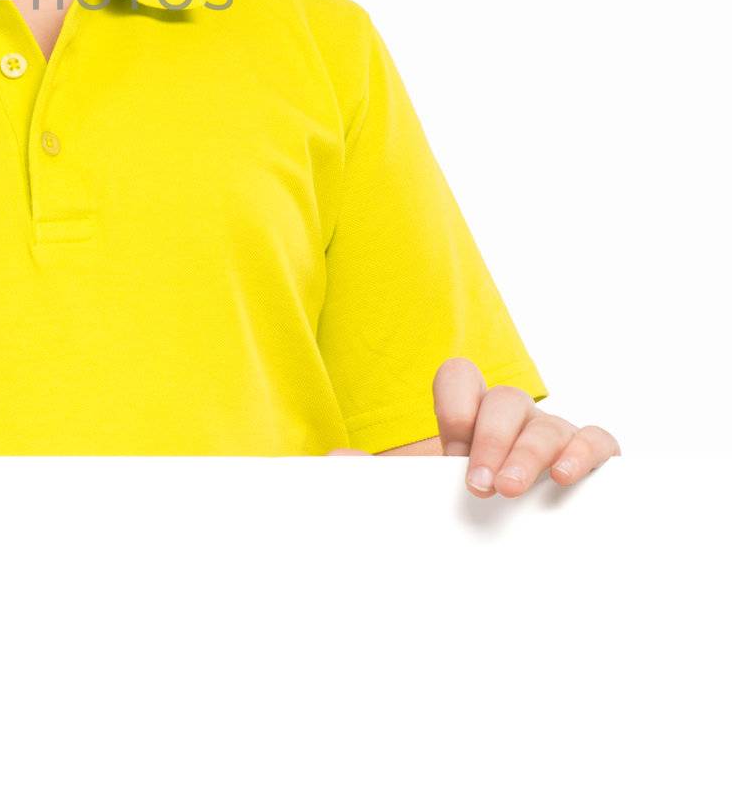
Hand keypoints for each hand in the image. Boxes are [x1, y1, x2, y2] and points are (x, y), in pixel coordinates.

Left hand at [328, 356, 620, 496]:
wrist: (509, 555)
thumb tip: (335, 459)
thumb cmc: (461, 510)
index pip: (460, 376)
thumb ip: (376, 477)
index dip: (455, 398)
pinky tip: (568, 477)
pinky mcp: (590, 458)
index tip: (451, 442)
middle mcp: (511, 418)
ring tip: (513, 489)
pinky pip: (597, 439)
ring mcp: (552, 435)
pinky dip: (585, 453)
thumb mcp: (418, 495)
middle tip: (479, 485)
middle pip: (505, 399)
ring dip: (529, 454)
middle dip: (491, 438)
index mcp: (468, 416)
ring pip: (548, 423)